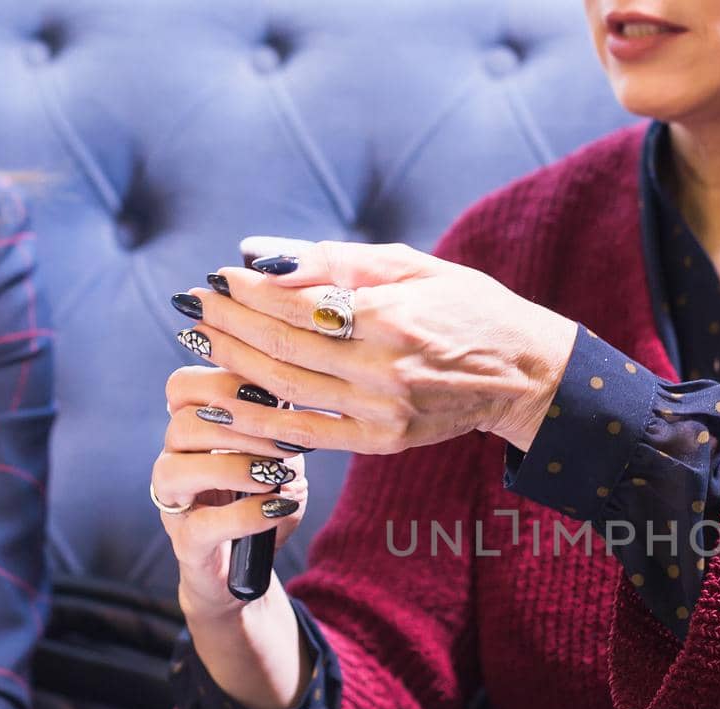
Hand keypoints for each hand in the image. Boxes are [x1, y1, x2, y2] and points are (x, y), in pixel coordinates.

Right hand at [154, 365, 308, 618]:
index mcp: (191, 431)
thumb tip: (292, 406)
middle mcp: (173, 460)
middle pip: (182, 424)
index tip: (272, 394)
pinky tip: (277, 507)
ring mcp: (173, 503)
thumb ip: (283, 433)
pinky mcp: (186, 544)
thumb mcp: (283, 461)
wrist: (247, 569)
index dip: (223, 382)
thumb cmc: (265, 503)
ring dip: (233, 467)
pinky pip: (205, 524)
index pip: (182, 388)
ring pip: (178, 469)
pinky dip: (246, 514)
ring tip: (274, 475)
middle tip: (285, 443)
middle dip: (239, 427)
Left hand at [175, 240, 579, 454]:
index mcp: (392, 317)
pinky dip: (257, 419)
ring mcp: (382, 412)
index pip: (297, 304)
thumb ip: (335, 260)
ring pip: (285, 389)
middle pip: (282, 347)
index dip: (249, 292)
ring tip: (200, 342)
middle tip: (194, 305)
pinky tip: (223, 401)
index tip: (216, 278)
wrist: (524, 373)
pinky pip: (305, 433)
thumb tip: (260, 255)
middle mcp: (384, 369)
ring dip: (233, 366)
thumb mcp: (412, 266)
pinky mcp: (382, 441)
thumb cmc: (469, 307)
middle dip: (230, 325)